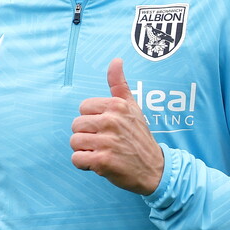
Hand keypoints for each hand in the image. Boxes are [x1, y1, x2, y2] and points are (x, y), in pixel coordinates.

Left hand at [70, 58, 164, 194]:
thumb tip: (116, 60)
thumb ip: (119, 84)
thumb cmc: (139, 137)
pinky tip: (99, 164)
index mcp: (117, 106)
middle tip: (104, 142)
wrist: (154, 169)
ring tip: (102, 152)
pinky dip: (84, 164)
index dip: (91, 120)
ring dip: (85, 150)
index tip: (106, 128)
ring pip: (74, 142)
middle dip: (86, 136)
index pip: (83, 108)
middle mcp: (112, 121)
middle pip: (76, 125)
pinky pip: (77, 159)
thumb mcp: (132, 107)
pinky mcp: (103, 161)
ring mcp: (108, 141)